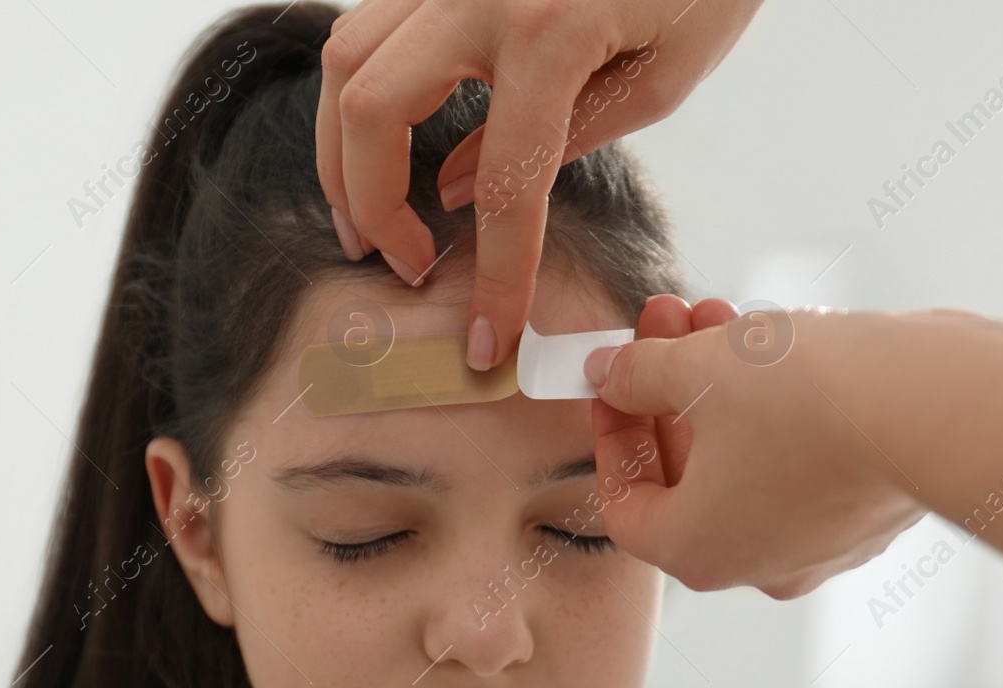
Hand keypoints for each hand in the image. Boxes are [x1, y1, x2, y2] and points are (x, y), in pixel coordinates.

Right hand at [316, 0, 764, 368]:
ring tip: (368, 218)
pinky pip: (373, 25)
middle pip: (372, 107)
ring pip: (346, 57)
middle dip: (371, 202)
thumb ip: (561, 140)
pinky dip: (364, 93)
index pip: (504, 184)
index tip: (488, 341)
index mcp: (551, 29)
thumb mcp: (661, 75)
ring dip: (341, 148)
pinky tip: (385, 144)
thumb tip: (463, 193)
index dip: (493, 276)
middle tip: (402, 265)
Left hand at [585, 306, 1002, 595]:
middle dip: (668, 388)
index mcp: (697, 552)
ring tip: (715, 313)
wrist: (938, 407)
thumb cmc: (806, 401)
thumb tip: (609, 373)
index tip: (614, 378)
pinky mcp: (867, 512)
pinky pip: (802, 460)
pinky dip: (778, 407)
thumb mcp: (698, 368)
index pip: (625, 505)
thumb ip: (637, 374)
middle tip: (665, 321)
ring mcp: (818, 544)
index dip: (611, 433)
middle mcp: (756, 565)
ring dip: (721, 384)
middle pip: (686, 475)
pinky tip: (776, 342)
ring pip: (744, 459)